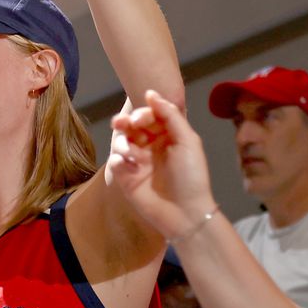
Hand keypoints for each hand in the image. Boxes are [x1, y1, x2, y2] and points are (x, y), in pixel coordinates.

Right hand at [109, 90, 217, 239]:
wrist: (186, 214)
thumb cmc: (191, 176)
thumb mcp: (187, 141)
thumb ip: (170, 115)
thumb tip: (150, 93)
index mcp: (167, 136)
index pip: (149, 116)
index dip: (142, 113)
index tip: (139, 117)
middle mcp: (151, 147)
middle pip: (132, 127)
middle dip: (125, 123)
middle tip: (121, 124)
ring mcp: (138, 163)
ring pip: (122, 142)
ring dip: (122, 142)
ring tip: (128, 152)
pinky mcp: (127, 179)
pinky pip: (116, 163)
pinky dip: (117, 160)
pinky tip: (126, 165)